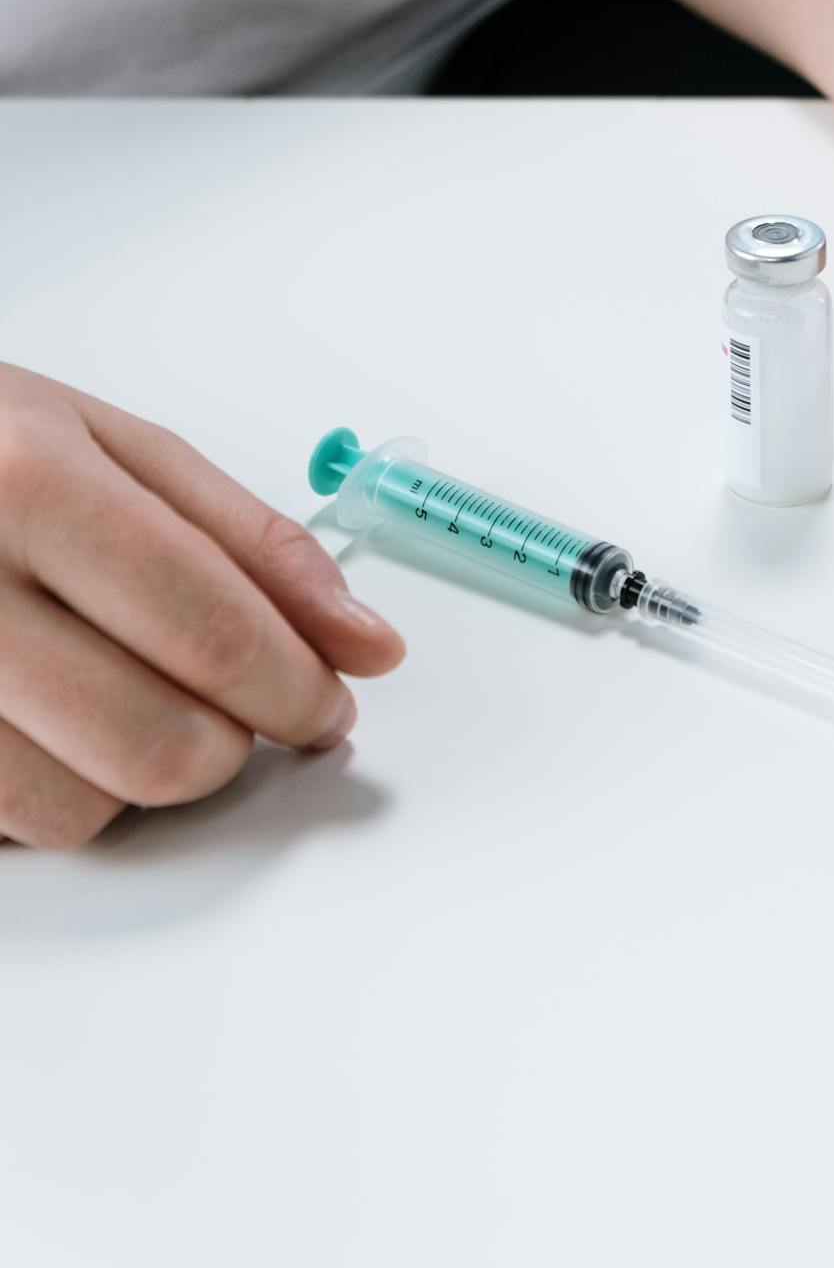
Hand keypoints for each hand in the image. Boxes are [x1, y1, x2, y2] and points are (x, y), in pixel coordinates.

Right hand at [0, 365, 402, 848]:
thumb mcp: (114, 443)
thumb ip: (253, 544)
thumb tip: (365, 643)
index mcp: (31, 484)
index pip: (212, 631)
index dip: (297, 688)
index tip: (327, 705)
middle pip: (157, 743)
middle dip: (229, 743)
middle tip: (237, 705)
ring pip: (80, 810)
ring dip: (138, 774)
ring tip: (117, 688)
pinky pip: (9, 824)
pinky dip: (55, 787)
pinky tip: (48, 713)